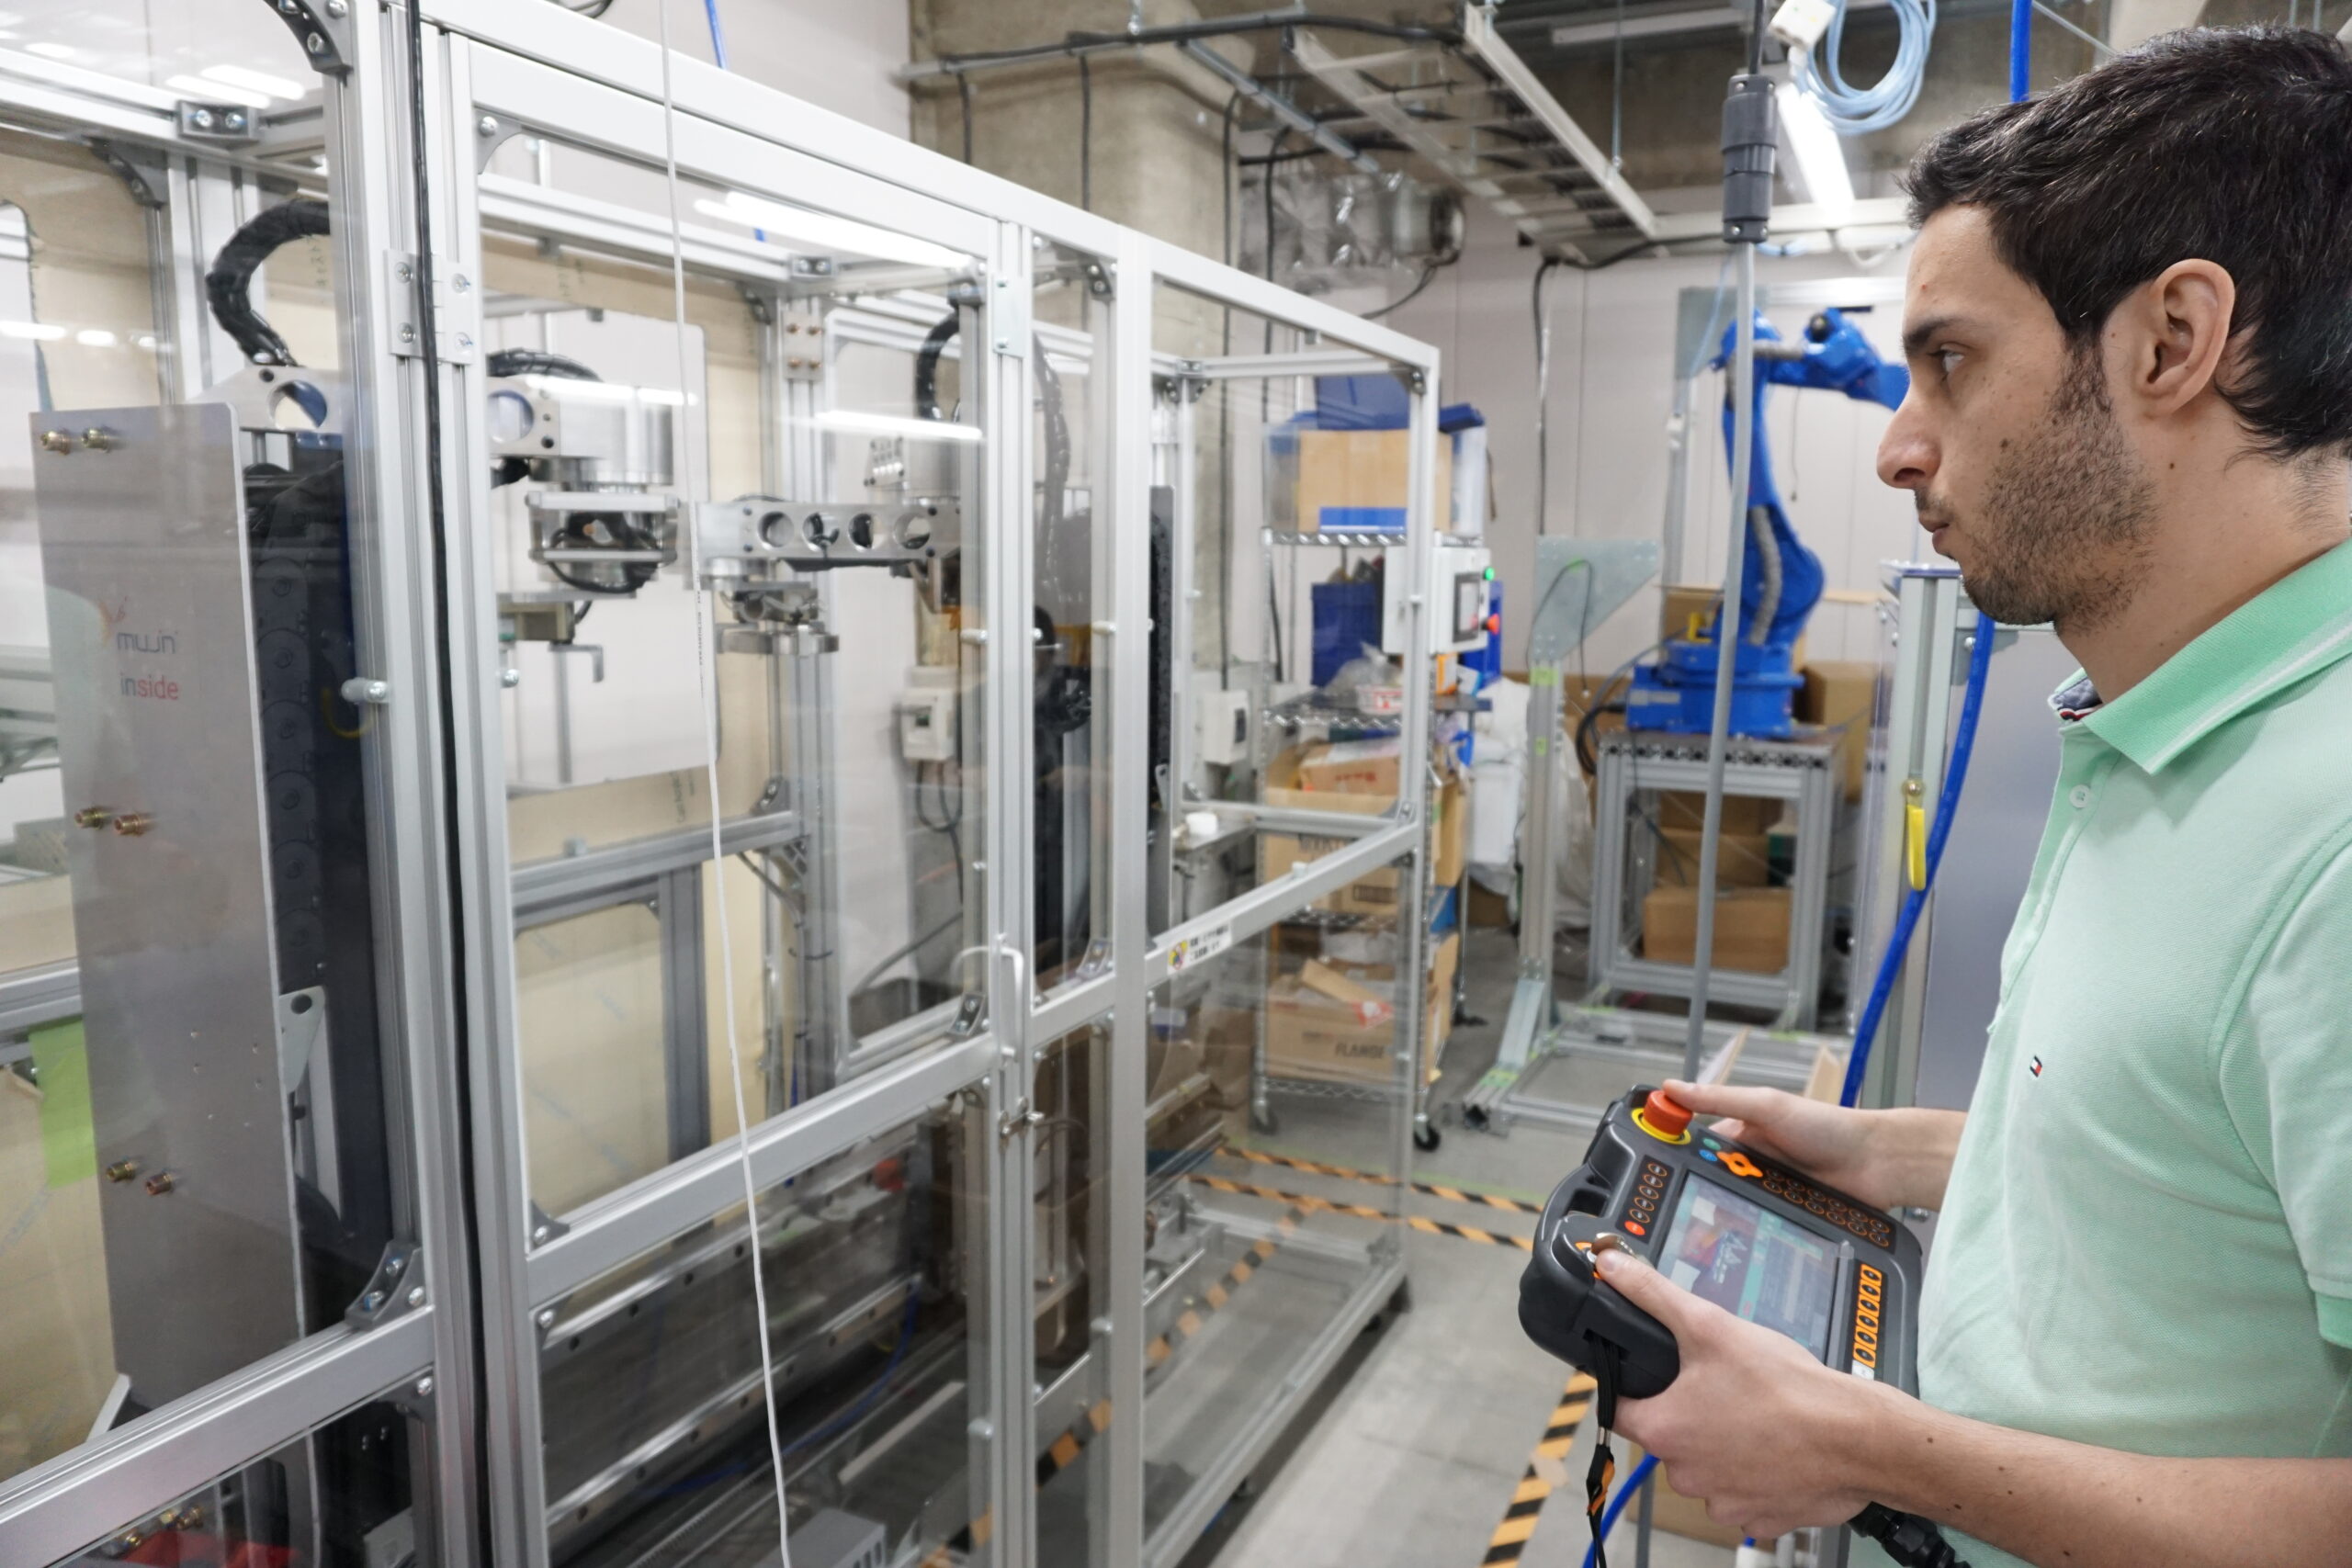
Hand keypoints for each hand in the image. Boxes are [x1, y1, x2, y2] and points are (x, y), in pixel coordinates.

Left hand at [1596, 1245, 1882, 1540]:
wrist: (1856, 1439)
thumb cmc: (1785, 1387)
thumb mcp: (1711, 1325)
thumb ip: (1652, 1295)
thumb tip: (1609, 1265)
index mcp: (1662, 1431)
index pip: (1619, 1408)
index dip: (1635, 1385)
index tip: (1658, 1375)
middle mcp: (1684, 1475)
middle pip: (1669, 1436)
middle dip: (1690, 1411)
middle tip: (1724, 1387)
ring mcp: (1722, 1502)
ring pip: (1707, 1465)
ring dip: (1723, 1443)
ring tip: (1756, 1414)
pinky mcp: (1759, 1517)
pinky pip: (1743, 1491)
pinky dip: (1755, 1472)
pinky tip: (1776, 1446)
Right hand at [1658, 1079, 1960, 1211]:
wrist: (1879, 1163)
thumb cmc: (1828, 1126)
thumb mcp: (1766, 1105)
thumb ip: (1718, 1098)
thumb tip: (1671, 1087)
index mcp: (1740, 1129)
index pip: (1694, 1141)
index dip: (1671, 1151)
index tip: (1648, 1164)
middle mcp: (1750, 1161)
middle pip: (1707, 1178)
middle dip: (1693, 1190)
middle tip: (1670, 1208)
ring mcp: (1767, 1189)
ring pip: (1729, 1204)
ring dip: (1720, 1213)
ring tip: (1696, 1231)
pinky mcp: (1783, 1213)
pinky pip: (1756, 1223)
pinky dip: (1746, 1229)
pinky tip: (1730, 1243)